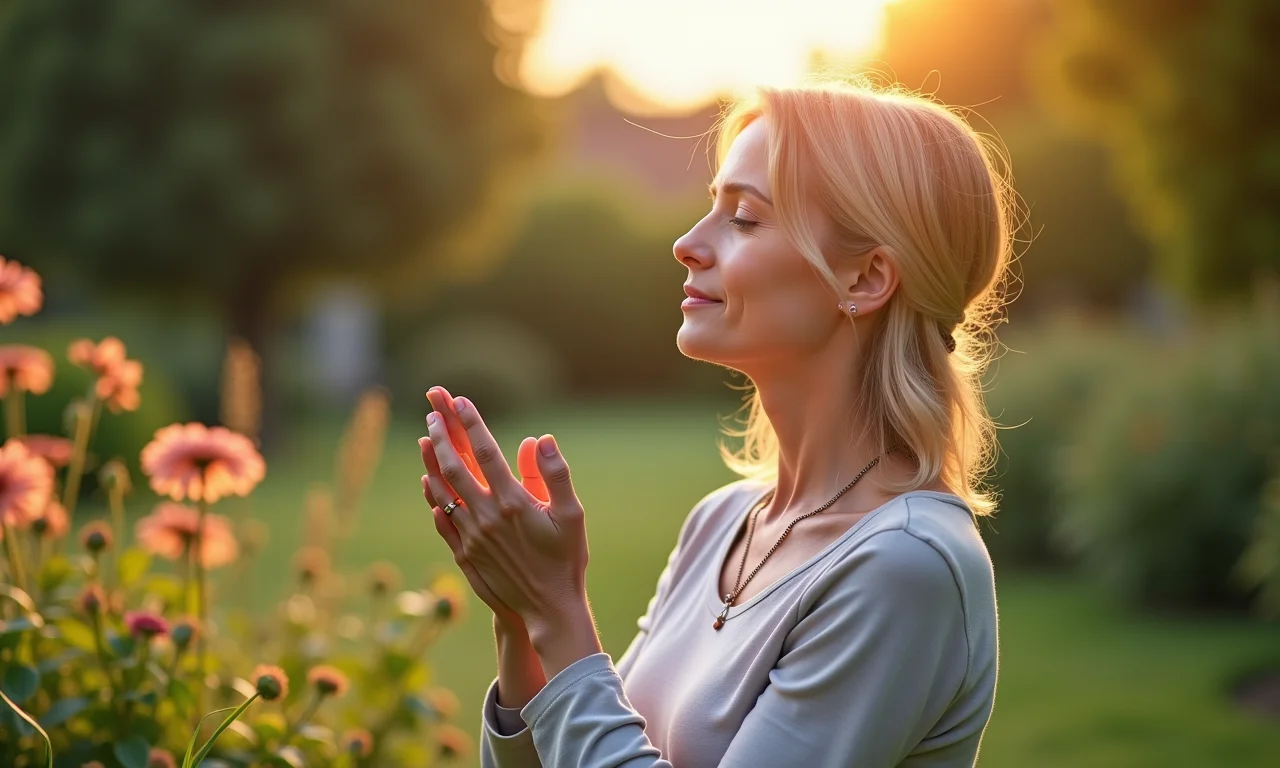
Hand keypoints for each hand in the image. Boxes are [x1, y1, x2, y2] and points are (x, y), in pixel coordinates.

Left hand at [421, 391, 588, 633]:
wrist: (548, 609)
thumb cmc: (565, 559)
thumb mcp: (571, 515)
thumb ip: (556, 475)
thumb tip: (541, 440)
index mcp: (513, 502)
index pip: (486, 453)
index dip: (472, 424)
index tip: (460, 402)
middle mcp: (487, 516)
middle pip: (456, 467)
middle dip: (443, 436)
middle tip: (433, 412)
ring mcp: (472, 536)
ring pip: (443, 492)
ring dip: (432, 462)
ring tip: (424, 438)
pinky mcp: (465, 554)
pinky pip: (441, 520)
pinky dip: (432, 498)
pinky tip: (427, 484)